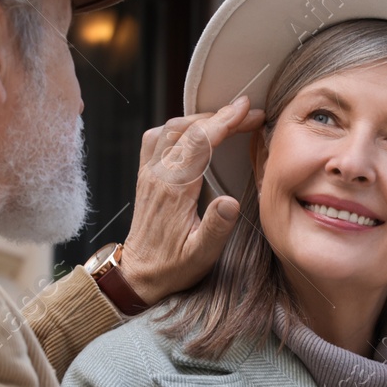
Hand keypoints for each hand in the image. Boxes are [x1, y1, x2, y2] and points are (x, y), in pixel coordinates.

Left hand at [117, 96, 263, 303]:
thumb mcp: (201, 255)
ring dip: (200, 119)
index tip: (247, 111)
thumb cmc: (172, 267)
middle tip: (248, 114)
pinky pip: (158, 138)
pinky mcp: (146, 175)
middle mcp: (158, 175)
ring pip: (171, 128)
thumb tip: (231, 202)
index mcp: (174, 190)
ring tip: (227, 120)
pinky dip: (180, 128)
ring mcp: (149, 173)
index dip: (224, 121)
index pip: (199, 141)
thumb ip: (217, 227)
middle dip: (219, 116)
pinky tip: (195, 133)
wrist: (138, 275)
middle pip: (187, 128)